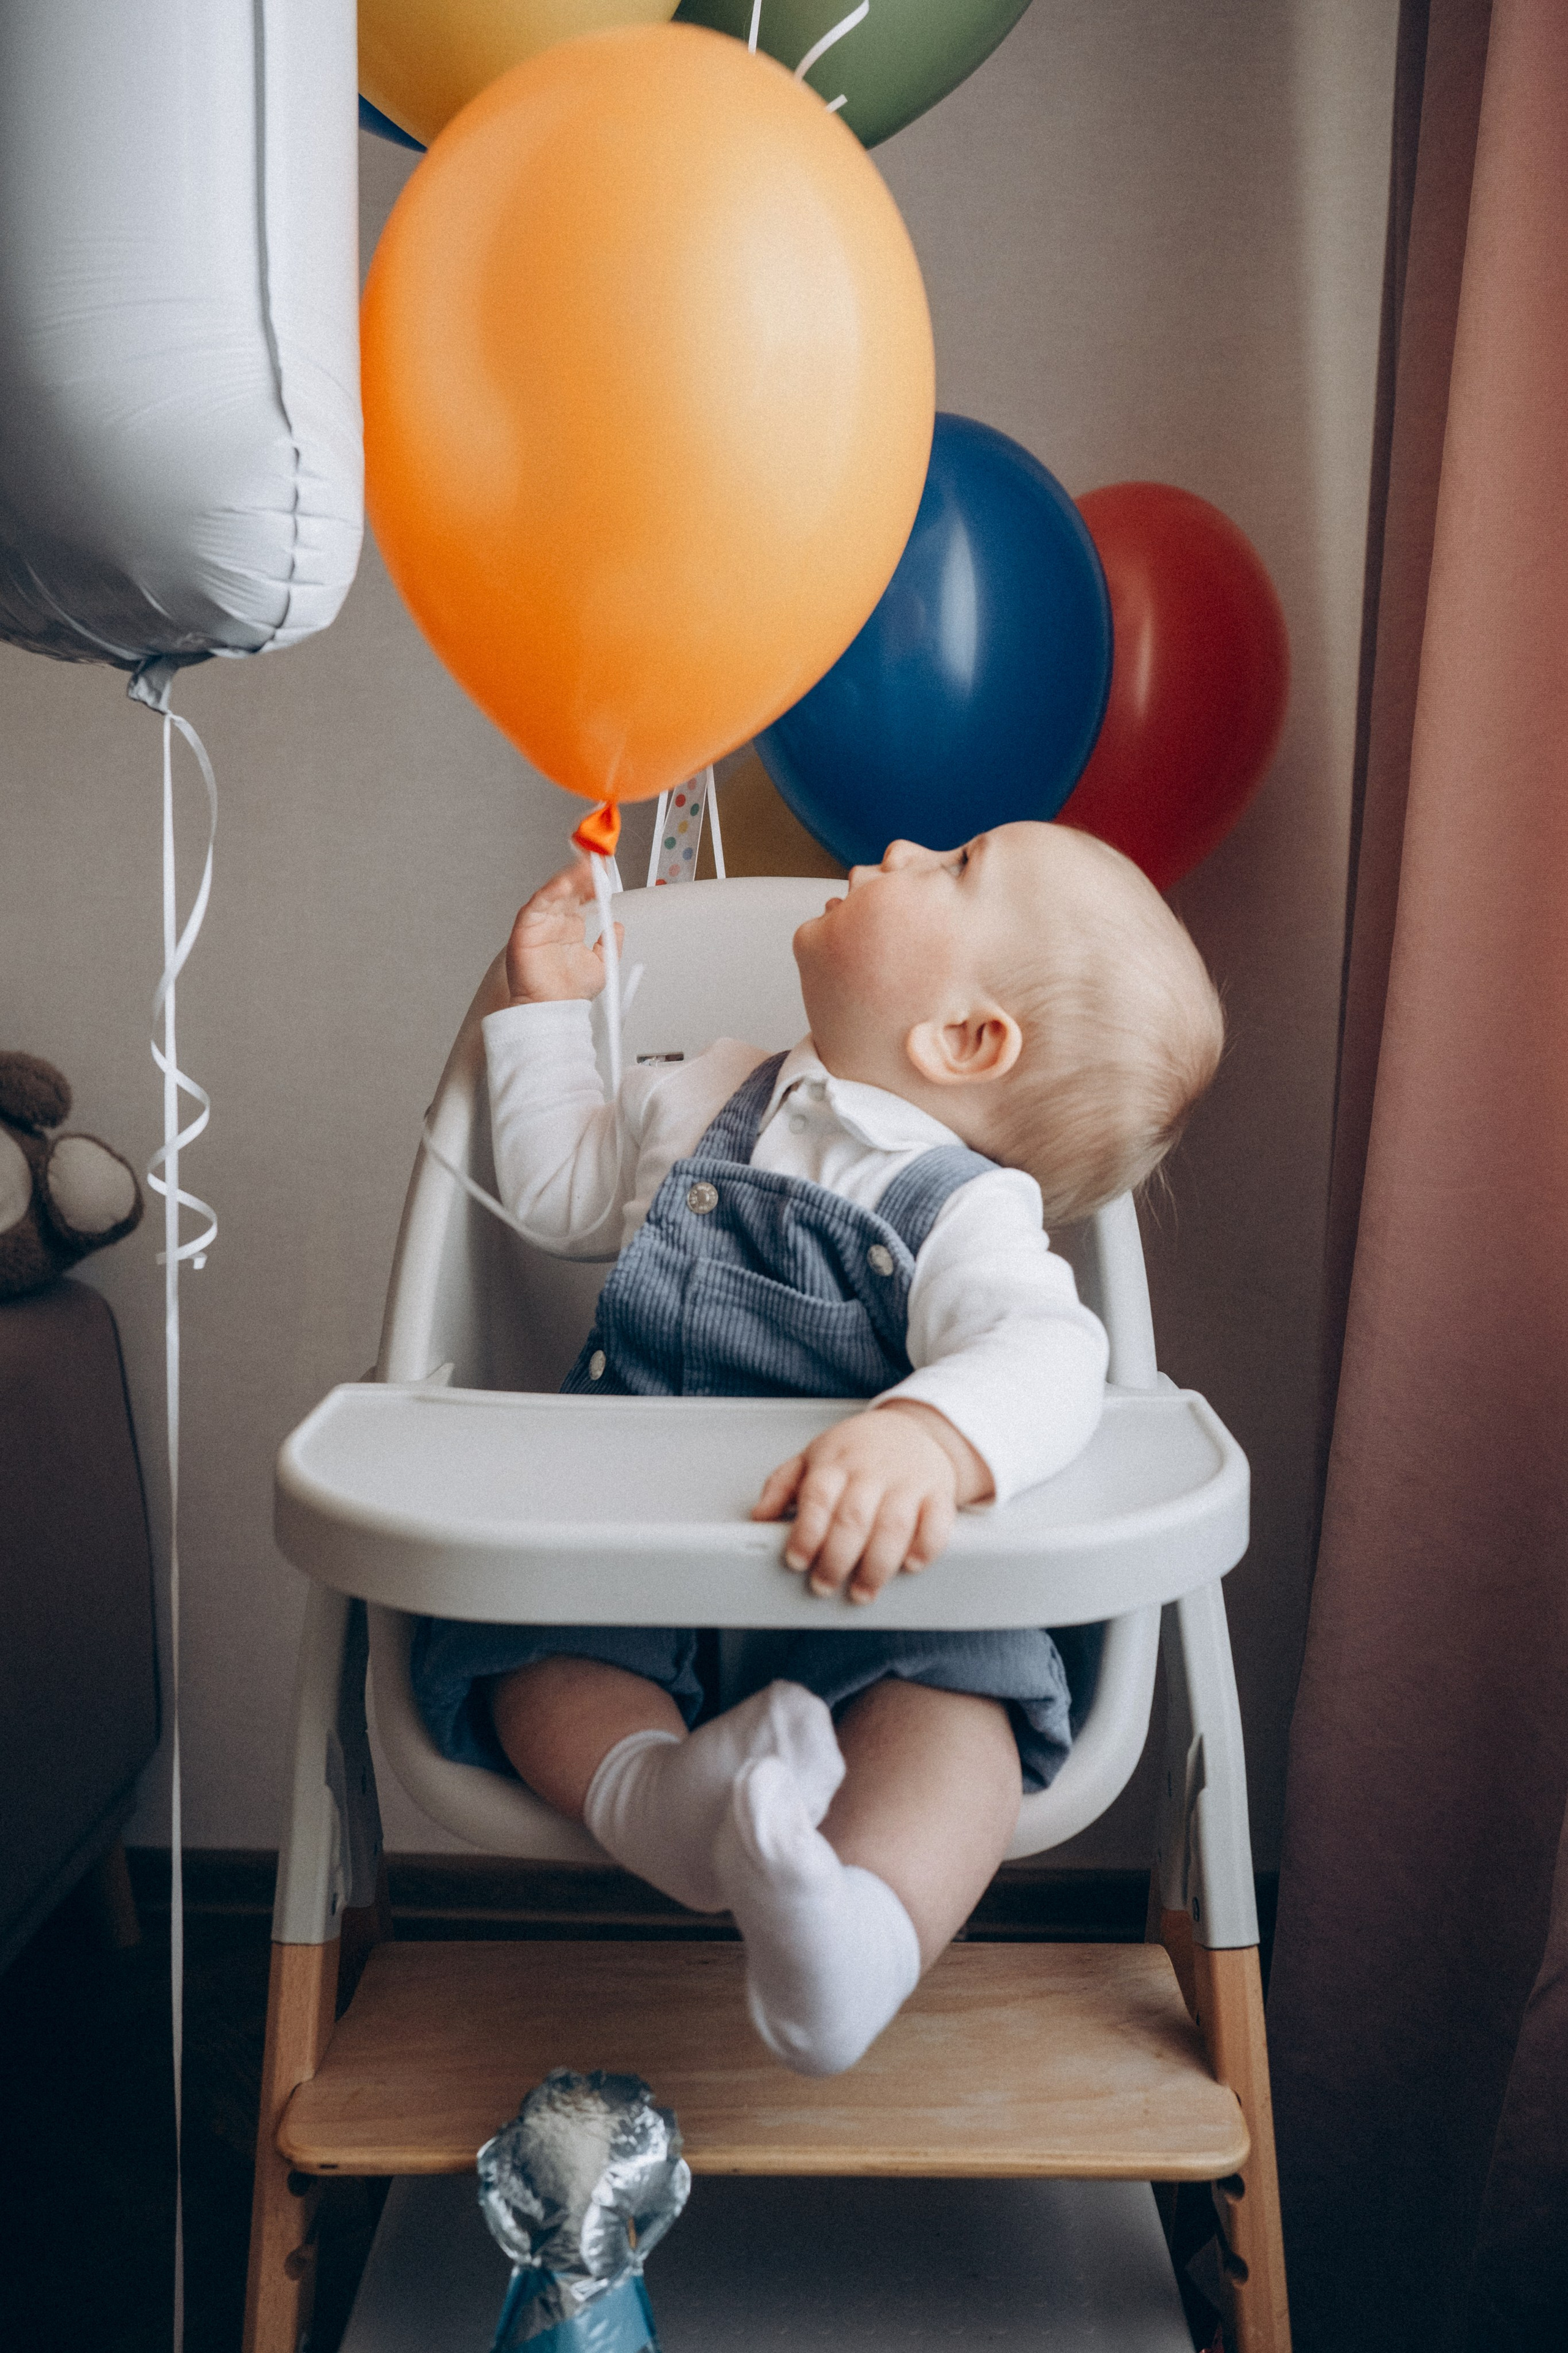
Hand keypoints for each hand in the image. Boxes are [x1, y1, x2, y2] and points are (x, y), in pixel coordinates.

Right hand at [504, 860, 622, 1005]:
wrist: (553, 1011)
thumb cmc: (569, 994)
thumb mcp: (602, 965)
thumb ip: (611, 944)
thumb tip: (618, 926)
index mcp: (571, 928)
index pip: (582, 896)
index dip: (594, 882)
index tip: (607, 870)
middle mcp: (555, 923)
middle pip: (569, 889)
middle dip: (585, 873)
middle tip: (599, 861)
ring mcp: (540, 923)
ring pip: (555, 892)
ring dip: (571, 877)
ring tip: (587, 866)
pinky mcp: (526, 928)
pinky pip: (538, 904)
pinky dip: (552, 891)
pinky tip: (565, 883)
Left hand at [752, 1402, 992, 1602]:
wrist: (914, 1427)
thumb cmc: (857, 1450)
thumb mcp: (813, 1457)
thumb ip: (782, 1485)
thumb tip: (759, 1516)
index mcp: (836, 1462)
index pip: (818, 1497)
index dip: (806, 1533)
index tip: (797, 1561)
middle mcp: (872, 1471)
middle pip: (853, 1519)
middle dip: (836, 1560)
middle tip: (824, 1585)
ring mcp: (908, 1481)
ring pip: (894, 1527)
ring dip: (877, 1566)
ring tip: (862, 1591)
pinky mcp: (938, 1493)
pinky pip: (937, 1524)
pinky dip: (925, 1548)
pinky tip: (910, 1565)